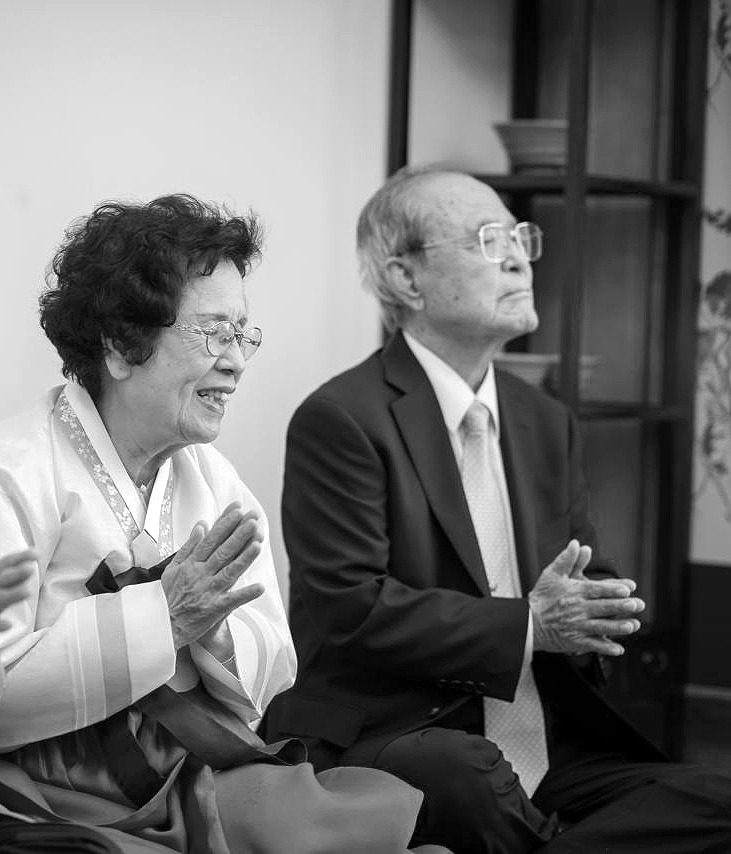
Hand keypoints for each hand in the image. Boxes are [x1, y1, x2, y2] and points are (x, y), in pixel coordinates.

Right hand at [0, 548, 35, 629]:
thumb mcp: (1, 581)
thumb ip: (12, 578)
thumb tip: (30, 569)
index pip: (6, 563)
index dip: (21, 557)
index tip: (37, 554)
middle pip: (2, 578)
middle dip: (14, 574)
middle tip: (30, 569)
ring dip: (11, 595)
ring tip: (27, 591)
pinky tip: (9, 624)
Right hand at [160, 502, 264, 649]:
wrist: (161, 626)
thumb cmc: (167, 596)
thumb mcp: (172, 568)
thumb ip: (188, 547)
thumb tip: (202, 525)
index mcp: (191, 564)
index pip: (211, 539)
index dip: (225, 523)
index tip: (237, 510)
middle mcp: (200, 575)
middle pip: (223, 551)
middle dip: (239, 535)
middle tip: (253, 520)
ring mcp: (208, 591)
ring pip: (229, 571)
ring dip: (244, 558)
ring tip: (259, 544)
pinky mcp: (214, 609)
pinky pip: (232, 601)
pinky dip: (245, 594)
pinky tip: (260, 587)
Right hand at [528, 539, 643, 655]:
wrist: (527, 622)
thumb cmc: (542, 597)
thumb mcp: (552, 574)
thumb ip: (567, 559)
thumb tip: (578, 544)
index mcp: (574, 592)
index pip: (596, 589)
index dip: (613, 589)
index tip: (628, 589)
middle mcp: (577, 609)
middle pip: (602, 607)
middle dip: (621, 607)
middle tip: (637, 605)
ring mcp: (576, 626)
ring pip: (601, 627)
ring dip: (618, 627)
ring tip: (633, 625)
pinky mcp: (574, 641)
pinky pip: (593, 645)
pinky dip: (606, 648)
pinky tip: (619, 649)